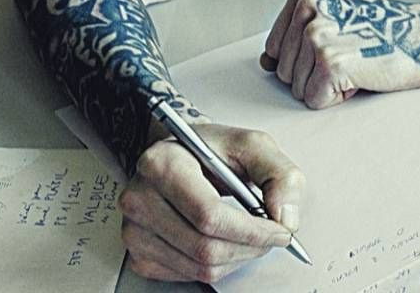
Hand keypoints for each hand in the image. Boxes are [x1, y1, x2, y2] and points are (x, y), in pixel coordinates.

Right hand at [118, 122, 303, 283]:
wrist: (182, 156)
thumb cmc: (212, 149)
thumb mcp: (253, 145)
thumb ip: (280, 175)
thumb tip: (285, 216)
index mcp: (161, 164)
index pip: (208, 215)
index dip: (252, 230)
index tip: (280, 230)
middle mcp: (139, 198)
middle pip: (204, 246)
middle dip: (250, 247)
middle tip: (272, 235)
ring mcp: (134, 229)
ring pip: (199, 267)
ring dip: (237, 258)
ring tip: (250, 236)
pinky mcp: (139, 253)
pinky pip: (187, 275)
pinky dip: (217, 266)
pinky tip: (225, 242)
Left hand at [258, 0, 419, 107]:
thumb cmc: (386, 30)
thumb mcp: (335, 18)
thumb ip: (295, 37)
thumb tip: (265, 62)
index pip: (276, 47)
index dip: (307, 58)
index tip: (338, 45)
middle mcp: (307, 6)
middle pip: (283, 70)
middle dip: (316, 74)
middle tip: (352, 55)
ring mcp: (316, 33)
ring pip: (297, 88)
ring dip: (328, 86)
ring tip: (356, 63)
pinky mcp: (329, 62)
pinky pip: (314, 100)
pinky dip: (338, 97)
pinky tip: (360, 75)